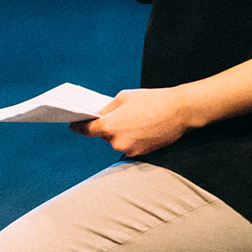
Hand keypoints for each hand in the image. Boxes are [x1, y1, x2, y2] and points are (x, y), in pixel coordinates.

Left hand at [69, 87, 196, 156]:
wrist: (179, 111)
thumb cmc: (150, 100)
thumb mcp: (123, 98)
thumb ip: (107, 109)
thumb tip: (97, 116)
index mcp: (110, 127)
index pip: (87, 130)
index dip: (79, 126)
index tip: (73, 124)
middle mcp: (117, 142)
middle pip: (104, 135)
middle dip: (106, 126)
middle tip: (109, 115)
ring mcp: (130, 150)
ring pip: (117, 141)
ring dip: (119, 132)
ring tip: (130, 118)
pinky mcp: (141, 154)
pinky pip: (129, 144)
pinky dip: (131, 137)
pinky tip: (140, 126)